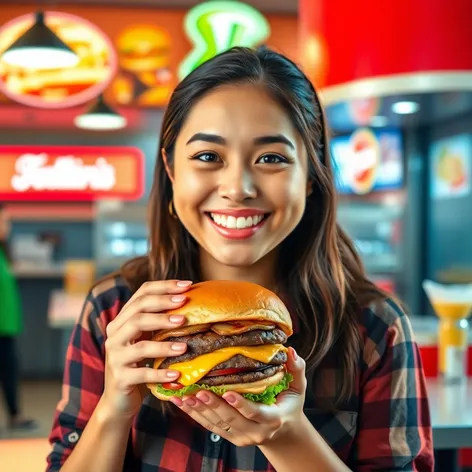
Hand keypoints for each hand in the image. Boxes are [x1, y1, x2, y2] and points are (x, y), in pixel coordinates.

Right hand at [100, 279, 191, 419]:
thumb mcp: (147, 339)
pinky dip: (160, 373)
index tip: (188, 285)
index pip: (141, 294)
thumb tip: (192, 301)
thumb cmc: (140, 364)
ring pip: (140, 345)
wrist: (119, 400)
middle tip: (185, 304)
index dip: (164, 287)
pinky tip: (177, 373)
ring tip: (185, 345)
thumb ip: (160, 322)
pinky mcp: (120, 379)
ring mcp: (116, 357)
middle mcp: (115, 335)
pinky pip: (142, 374)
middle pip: (138, 314)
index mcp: (122, 321)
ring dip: (164, 344)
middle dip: (163, 307)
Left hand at [171, 347, 305, 446]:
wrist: (283, 432)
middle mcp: (255, 432)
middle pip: (231, 420)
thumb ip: (296, 369)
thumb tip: (290, 351)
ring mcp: (240, 437)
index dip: (241, 405)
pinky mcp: (229, 436)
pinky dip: (194, 414)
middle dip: (213, 405)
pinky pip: (209, 426)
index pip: (255, 413)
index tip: (227, 393)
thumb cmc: (289, 403)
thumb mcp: (298, 387)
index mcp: (273, 419)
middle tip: (199, 391)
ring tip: (184, 396)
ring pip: (216, 424)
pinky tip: (181, 402)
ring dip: (199, 410)